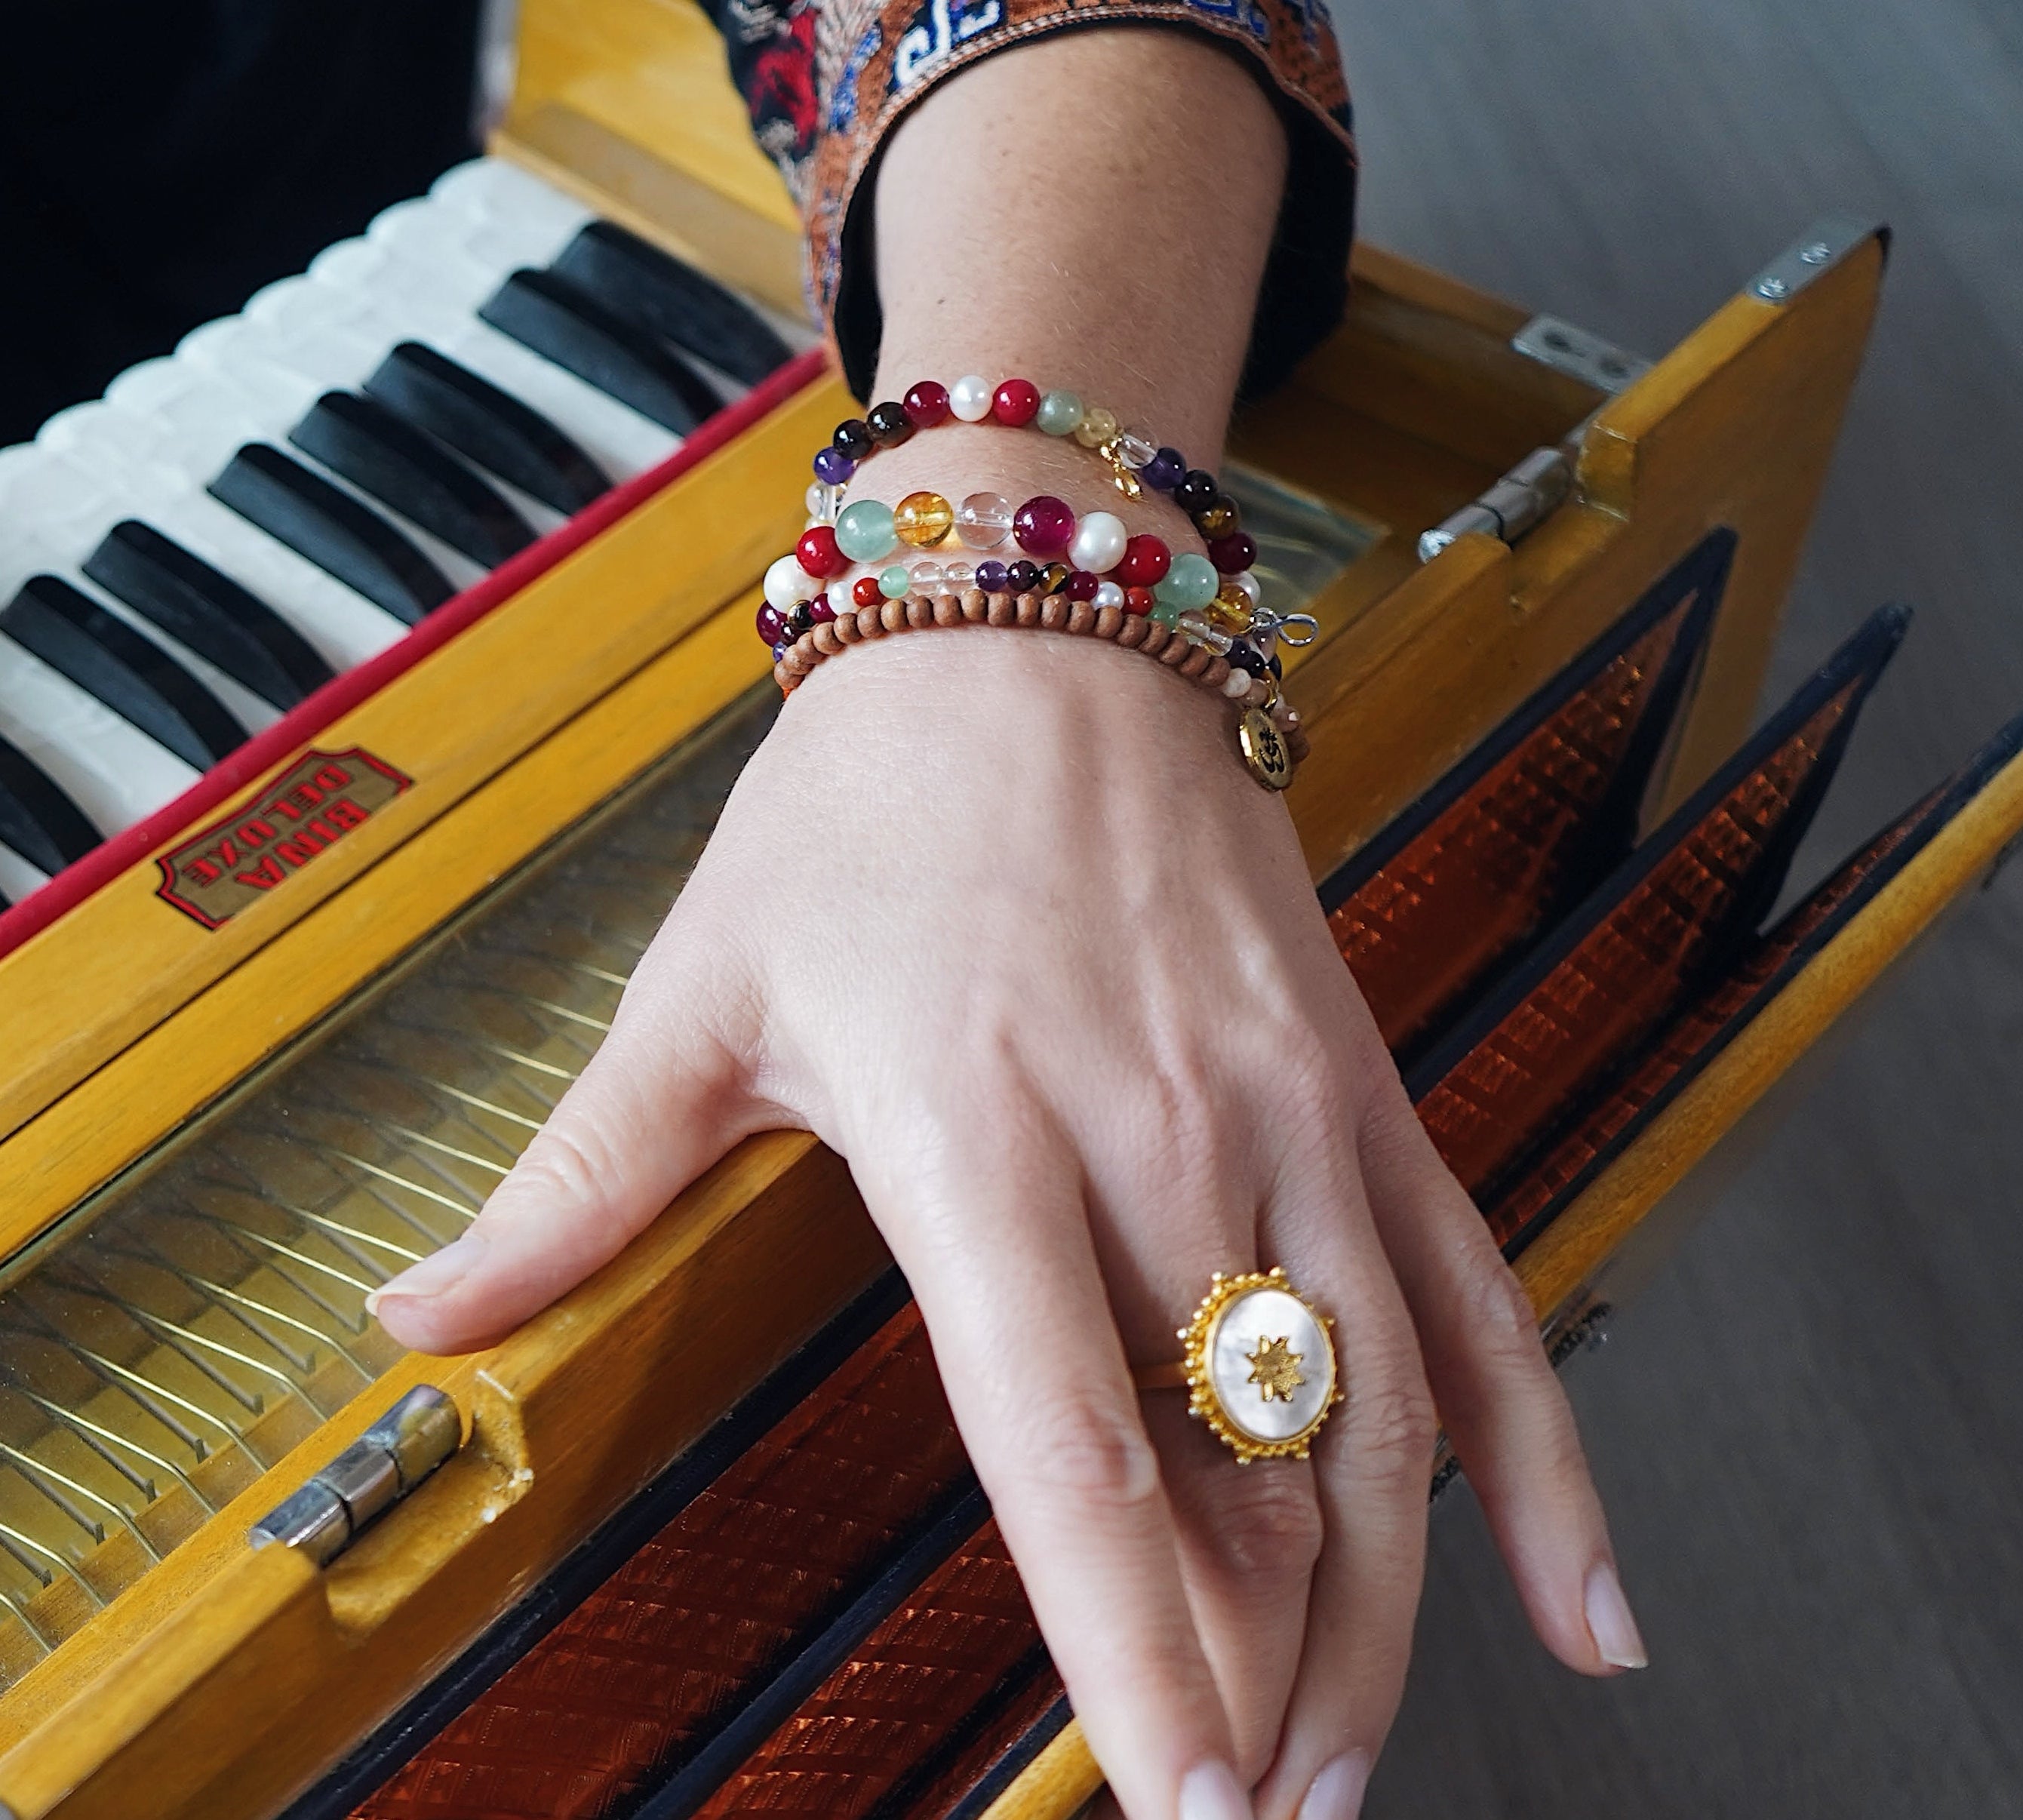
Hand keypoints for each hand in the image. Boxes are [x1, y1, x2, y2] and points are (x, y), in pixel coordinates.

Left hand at [370, 611, 1641, 1819]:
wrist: (1036, 628)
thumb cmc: (867, 804)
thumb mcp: (704, 987)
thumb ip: (579, 1181)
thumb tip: (420, 1313)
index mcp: (975, 1129)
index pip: (1066, 1437)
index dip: (1130, 1642)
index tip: (1167, 1799)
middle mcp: (1158, 1132)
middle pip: (1242, 1465)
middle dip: (1253, 1679)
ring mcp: (1286, 1110)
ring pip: (1377, 1413)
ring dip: (1377, 1618)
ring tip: (1341, 1771)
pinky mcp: (1363, 1087)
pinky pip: (1485, 1294)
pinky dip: (1545, 1463)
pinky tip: (1580, 1607)